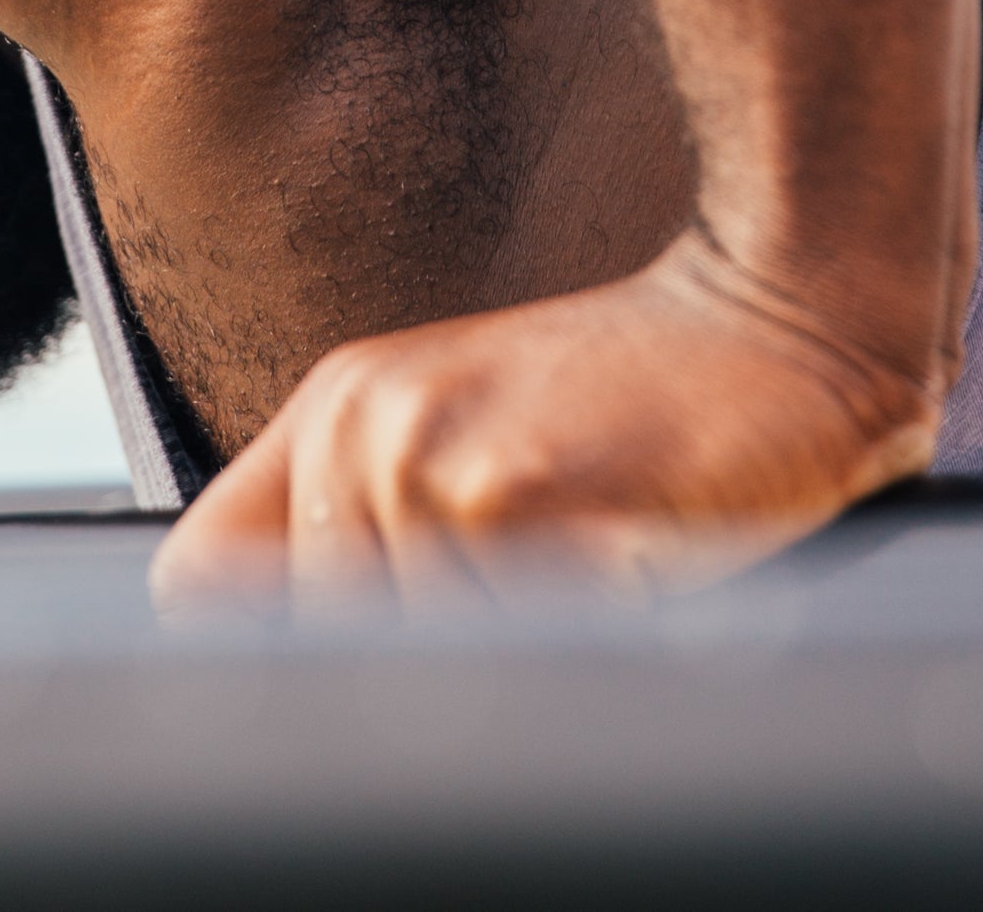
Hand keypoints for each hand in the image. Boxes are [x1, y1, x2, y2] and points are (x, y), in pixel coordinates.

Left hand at [148, 234, 943, 613]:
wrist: (783, 317)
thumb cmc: (648, 401)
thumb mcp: (481, 433)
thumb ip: (378, 520)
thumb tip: (307, 652)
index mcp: (339, 408)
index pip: (199, 577)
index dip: (260, 642)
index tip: (337, 664)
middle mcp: (356, 424)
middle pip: (323, 638)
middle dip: (427, 641)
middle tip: (538, 577)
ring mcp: (420, 454)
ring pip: (417, 648)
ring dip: (515, 638)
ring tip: (587, 556)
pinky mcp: (504, 491)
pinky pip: (503, 638)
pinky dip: (573, 629)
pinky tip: (622, 554)